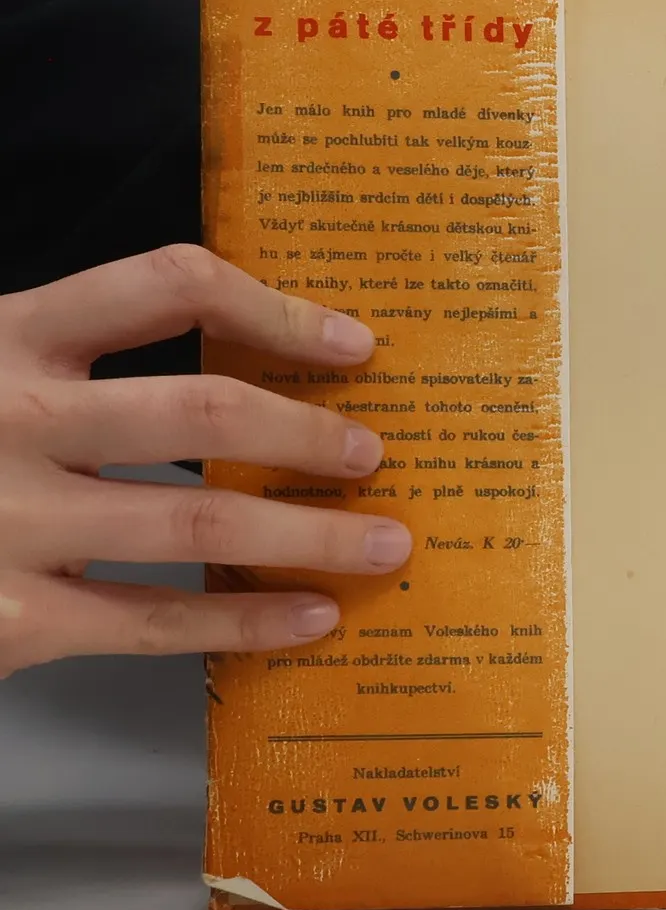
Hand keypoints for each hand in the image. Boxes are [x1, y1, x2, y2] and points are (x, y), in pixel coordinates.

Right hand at [0, 244, 411, 676]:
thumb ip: (69, 357)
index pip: (165, 286)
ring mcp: (7, 522)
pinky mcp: (7, 620)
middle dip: (306, 434)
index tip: (353, 344)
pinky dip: (245, 622)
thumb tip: (241, 385)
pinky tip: (311, 615)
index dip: (274, 307)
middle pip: (201, 411)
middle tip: (373, 452)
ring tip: (384, 542)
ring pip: (198, 526)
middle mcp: (8, 417)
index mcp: (5, 335)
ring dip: (309, 536)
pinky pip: (154, 623)